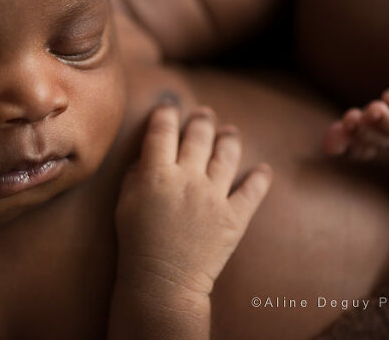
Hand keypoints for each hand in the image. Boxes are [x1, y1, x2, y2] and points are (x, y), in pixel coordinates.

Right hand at [115, 104, 271, 300]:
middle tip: (204, 115)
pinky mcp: (234, 217)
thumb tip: (148, 154)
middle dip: (201, 120)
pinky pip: (252, 191)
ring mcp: (214, 197)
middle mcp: (188, 178)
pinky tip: (264, 170)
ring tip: (230, 131)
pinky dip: (260, 178)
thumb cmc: (136, 242)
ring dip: (230, 139)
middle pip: (198, 136)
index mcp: (156, 174)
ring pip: (227, 155)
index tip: (168, 108)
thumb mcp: (124, 202)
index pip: (162, 131)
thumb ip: (136, 173)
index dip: (165, 114)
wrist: (162, 281)